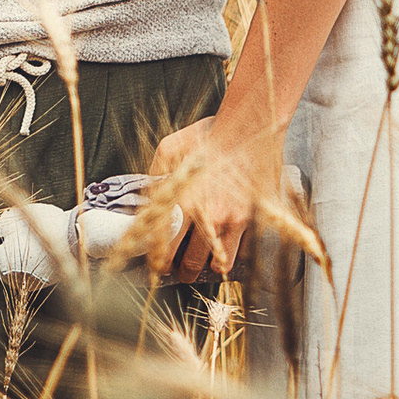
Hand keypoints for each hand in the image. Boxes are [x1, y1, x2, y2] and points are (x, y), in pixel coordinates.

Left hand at [143, 113, 281, 278]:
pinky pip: (244, 251)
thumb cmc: (210, 135)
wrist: (250, 127)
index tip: (158, 266)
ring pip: (218, 265)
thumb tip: (143, 201)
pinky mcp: (255, 219)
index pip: (163, 248)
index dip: (158, 262)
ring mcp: (234, 221)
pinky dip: (235, 253)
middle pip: (190, 264)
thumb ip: (154, 177)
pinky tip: (229, 245)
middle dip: (182, 272)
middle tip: (180, 271)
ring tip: (204, 265)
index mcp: (183, 202)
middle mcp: (208, 217)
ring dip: (208, 268)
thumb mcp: (169, 149)